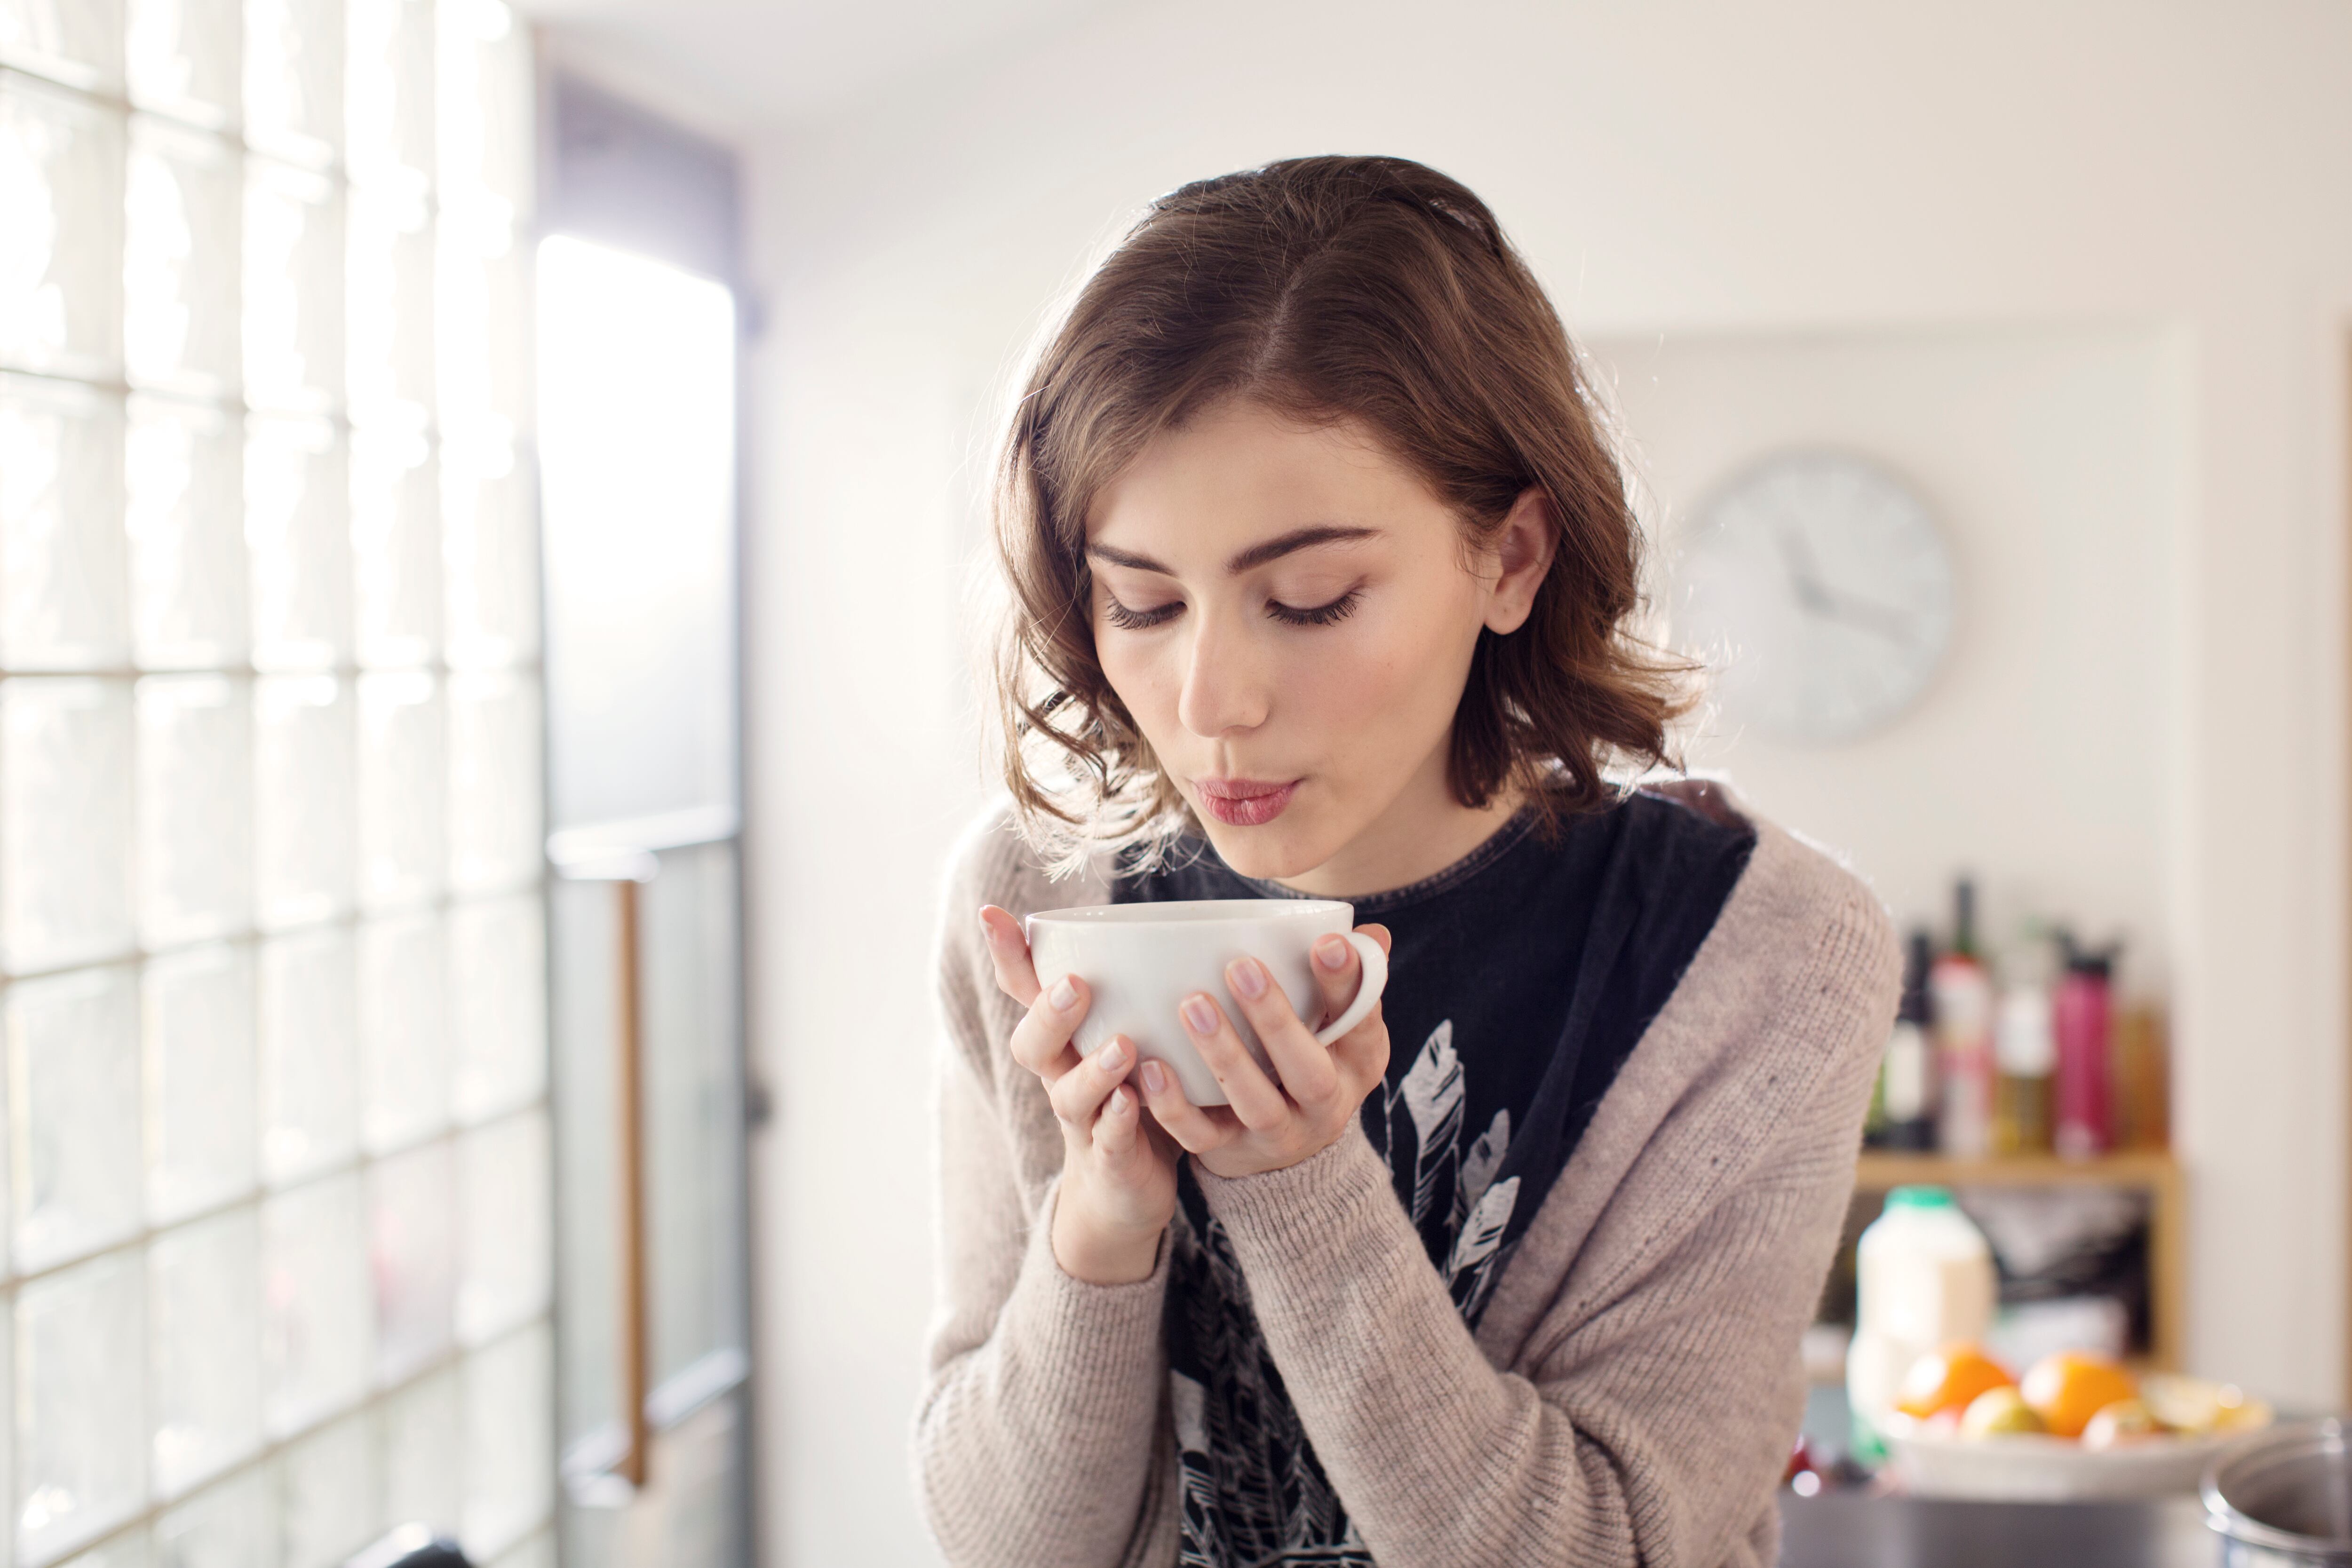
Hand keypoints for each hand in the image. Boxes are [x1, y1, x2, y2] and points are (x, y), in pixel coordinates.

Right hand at [977, 904, 1178, 1284]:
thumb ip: (1134, 991)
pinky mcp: (1111, 1161)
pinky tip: (1131, 1104)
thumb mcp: (1128, 1037)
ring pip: (1069, 1096)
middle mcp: (1062, 1079)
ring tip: (1122, 1046)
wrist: (1125, 1194)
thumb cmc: (1133, 1097)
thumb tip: (1164, 918)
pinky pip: (1108, 1142)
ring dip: (1092, 1070)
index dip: (1007, 957)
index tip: (991, 913)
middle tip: (1075, 985)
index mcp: (1063, 1043)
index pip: (1024, 994)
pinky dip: (1117, 1123)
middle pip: (1033, 1047)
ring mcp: (1084, 1123)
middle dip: (1049, 1014)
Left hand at [1136, 925, 1392, 1179]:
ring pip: (1255, 1104)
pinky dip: (1174, 1106)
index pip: (1360, 1023)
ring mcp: (1277, 1134)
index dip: (1345, 985)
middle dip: (1276, 1020)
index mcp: (1357, 1064)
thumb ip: (1350, 980)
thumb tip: (1370, 934)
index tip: (1326, 943)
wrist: (1289, 1149)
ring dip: (1224, 1055)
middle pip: (1308, 1072)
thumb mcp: (1343, 1026)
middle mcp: (1325, 1106)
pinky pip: (1200, 1137)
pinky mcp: (1229, 1151)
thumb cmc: (1313, 1058)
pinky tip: (1152, 1068)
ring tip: (1193, 1005)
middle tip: (1241, 967)